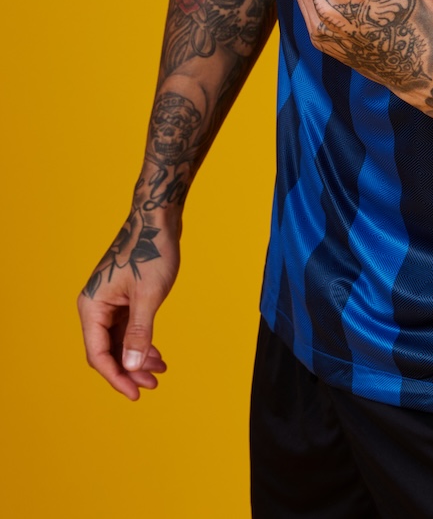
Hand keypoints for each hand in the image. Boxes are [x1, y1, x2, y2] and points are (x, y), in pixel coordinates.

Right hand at [77, 212, 179, 400]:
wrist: (157, 218)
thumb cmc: (152, 250)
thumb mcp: (149, 296)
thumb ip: (139, 333)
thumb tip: (132, 367)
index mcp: (92, 306)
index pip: (99, 354)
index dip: (117, 377)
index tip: (136, 394)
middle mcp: (95, 306)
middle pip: (107, 351)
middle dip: (129, 370)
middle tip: (152, 385)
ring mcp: (109, 301)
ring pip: (118, 341)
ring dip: (136, 357)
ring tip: (160, 371)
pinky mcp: (122, 296)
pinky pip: (127, 328)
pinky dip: (140, 341)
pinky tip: (156, 353)